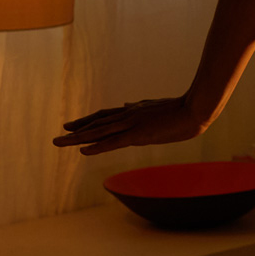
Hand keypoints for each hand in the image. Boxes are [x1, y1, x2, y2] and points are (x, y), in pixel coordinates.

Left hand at [52, 96, 204, 154]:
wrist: (196, 109)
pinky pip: (113, 142)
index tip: (71, 126)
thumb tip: (126, 104)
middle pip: (96, 124)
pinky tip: (83, 151)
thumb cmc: (182, 109)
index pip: (104, 116)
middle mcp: (128, 115)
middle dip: (76, 130)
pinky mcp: (138, 134)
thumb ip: (139, 108)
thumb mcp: (156, 107)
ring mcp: (132, 124)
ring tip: (59, 142)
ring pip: (98, 132)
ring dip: (77, 138)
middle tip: (59, 136)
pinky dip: (97, 146)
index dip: (87, 121)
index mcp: (133, 110)